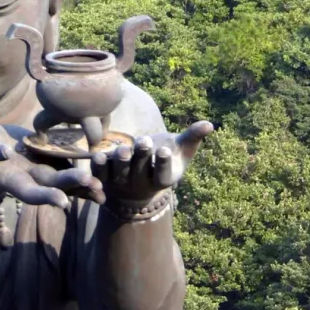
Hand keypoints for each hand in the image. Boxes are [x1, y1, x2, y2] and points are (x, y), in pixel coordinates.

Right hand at [0, 123, 105, 209]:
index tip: (62, 202)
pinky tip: (101, 162)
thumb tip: (4, 153)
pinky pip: (67, 161)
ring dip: (83, 182)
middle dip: (71, 184)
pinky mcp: (48, 158)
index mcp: (13, 181)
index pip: (30, 192)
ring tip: (102, 185)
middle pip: (52, 184)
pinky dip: (82, 164)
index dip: (46, 197)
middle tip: (91, 183)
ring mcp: (40, 169)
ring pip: (64, 177)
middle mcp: (30, 178)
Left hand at [91, 121, 212, 204]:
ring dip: (121, 161)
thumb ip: (193, 137)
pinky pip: (100, 175)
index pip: (164, 174)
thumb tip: (210, 124)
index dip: (163, 162)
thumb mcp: (181, 150)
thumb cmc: (165, 159)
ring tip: (124, 148)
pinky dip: (100, 166)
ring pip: (120, 174)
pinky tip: (99, 155)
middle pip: (141, 172)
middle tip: (144, 141)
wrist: (141, 179)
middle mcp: (142, 185)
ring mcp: (122, 185)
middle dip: (142, 156)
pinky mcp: (105, 180)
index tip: (165, 149)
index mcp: (162, 179)